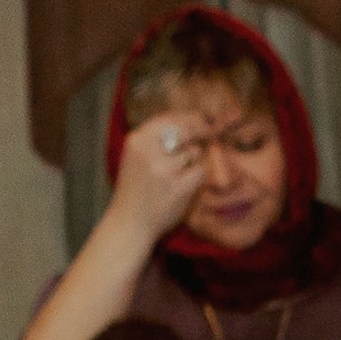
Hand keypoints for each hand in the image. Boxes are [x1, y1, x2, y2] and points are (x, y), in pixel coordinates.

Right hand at [107, 112, 209, 244]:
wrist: (131, 221)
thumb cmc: (136, 189)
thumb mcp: (136, 156)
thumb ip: (155, 139)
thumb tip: (186, 121)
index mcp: (137, 140)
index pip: (167, 118)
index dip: (187, 117)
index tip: (200, 119)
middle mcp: (148, 151)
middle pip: (184, 130)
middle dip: (200, 129)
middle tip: (209, 132)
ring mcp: (164, 169)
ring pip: (194, 151)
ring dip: (195, 159)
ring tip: (182, 171)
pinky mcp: (178, 187)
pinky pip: (200, 172)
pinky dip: (198, 176)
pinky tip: (188, 183)